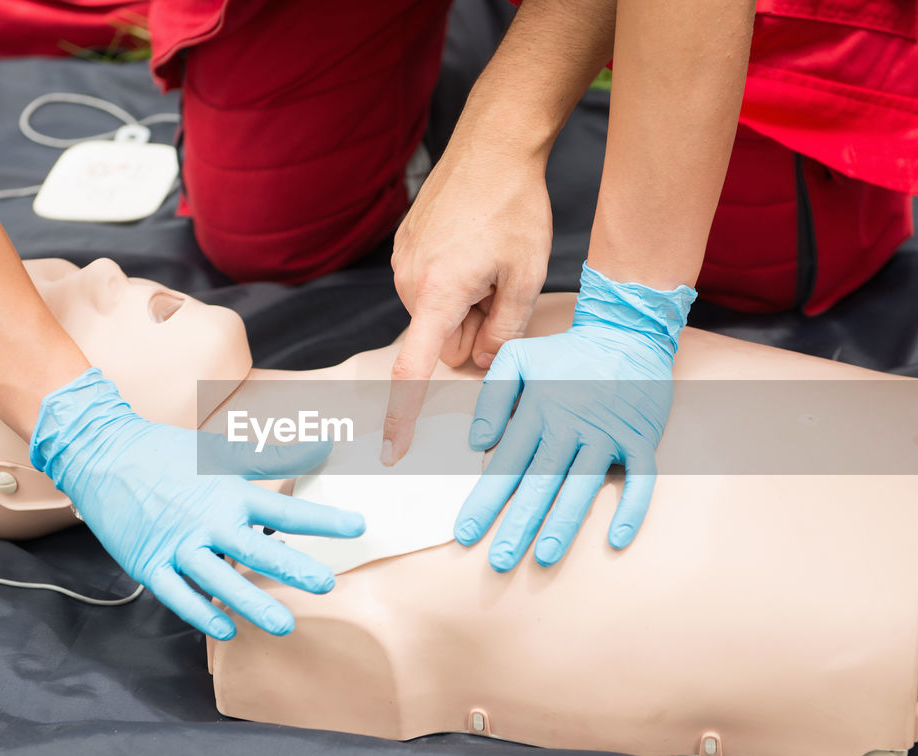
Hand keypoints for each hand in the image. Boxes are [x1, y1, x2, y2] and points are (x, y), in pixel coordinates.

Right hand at [30, 369, 365, 639]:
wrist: (103, 456)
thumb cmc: (167, 455)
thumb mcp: (222, 453)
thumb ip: (276, 457)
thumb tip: (322, 445)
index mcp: (228, 491)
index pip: (284, 507)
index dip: (322, 518)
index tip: (357, 526)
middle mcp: (206, 520)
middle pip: (256, 548)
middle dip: (293, 568)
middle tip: (326, 584)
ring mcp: (177, 545)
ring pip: (219, 579)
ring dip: (252, 603)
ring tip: (284, 625)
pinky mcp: (150, 563)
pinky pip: (178, 595)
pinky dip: (201, 612)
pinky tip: (226, 628)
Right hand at [382, 140, 552, 463]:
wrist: (492, 145)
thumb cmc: (514, 207)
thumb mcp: (525, 275)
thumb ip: (505, 331)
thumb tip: (484, 361)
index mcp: (437, 294)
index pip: (412, 369)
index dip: (402, 413)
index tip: (392, 448)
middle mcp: (409, 282)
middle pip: (441, 342)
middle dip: (472, 330)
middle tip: (503, 288)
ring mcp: (403, 264)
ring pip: (438, 316)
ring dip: (465, 304)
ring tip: (491, 259)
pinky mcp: (405, 249)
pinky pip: (430, 288)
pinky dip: (454, 282)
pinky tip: (475, 246)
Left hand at [454, 263, 694, 569]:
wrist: (627, 331)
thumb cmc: (566, 353)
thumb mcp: (517, 357)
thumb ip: (492, 397)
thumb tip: (476, 442)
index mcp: (538, 410)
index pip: (506, 464)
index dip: (485, 501)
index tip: (466, 533)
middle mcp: (572, 425)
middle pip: (541, 483)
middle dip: (519, 524)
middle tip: (500, 561)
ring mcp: (609, 434)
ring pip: (583, 486)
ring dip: (565, 523)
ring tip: (545, 557)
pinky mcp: (640, 438)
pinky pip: (640, 479)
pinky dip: (632, 508)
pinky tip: (617, 539)